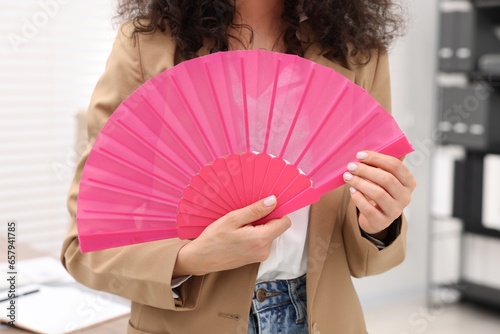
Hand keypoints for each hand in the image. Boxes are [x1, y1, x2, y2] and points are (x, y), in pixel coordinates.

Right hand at [173, 195, 290, 276]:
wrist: (201, 258)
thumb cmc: (214, 238)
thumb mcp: (233, 218)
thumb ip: (256, 210)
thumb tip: (273, 201)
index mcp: (261, 239)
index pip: (285, 222)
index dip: (277, 212)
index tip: (265, 207)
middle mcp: (264, 250)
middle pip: (277, 228)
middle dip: (265, 219)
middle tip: (246, 217)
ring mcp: (260, 256)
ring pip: (269, 234)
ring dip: (259, 227)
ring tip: (240, 227)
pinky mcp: (256, 258)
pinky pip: (262, 241)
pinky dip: (254, 235)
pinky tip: (239, 234)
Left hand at [342, 151, 415, 236]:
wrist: (376, 217)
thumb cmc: (379, 190)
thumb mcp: (385, 176)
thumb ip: (385, 162)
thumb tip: (385, 140)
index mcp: (408, 182)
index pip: (396, 166)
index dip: (377, 159)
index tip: (360, 155)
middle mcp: (405, 197)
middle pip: (387, 179)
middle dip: (366, 170)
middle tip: (350, 166)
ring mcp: (395, 211)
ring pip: (378, 194)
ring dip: (360, 183)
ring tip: (347, 176)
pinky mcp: (382, 222)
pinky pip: (369, 209)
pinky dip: (358, 198)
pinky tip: (351, 191)